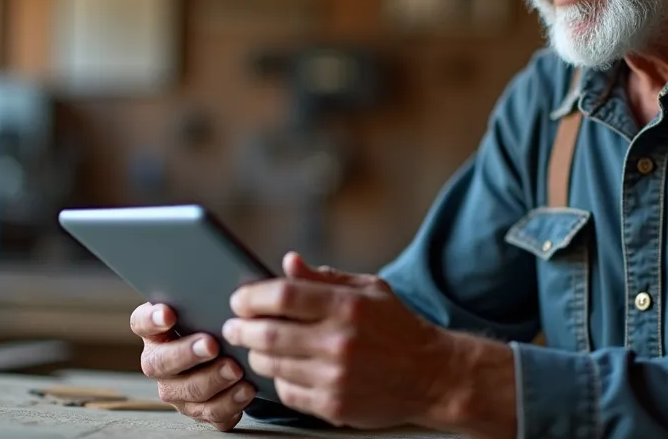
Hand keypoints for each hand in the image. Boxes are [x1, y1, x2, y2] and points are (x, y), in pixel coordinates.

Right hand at [130, 302, 255, 429]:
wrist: (234, 357)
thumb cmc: (218, 323)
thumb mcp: (211, 306)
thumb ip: (209, 294)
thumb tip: (237, 280)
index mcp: (157, 332)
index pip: (141, 323)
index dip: (151, 320)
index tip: (168, 314)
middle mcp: (160, 363)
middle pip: (161, 363)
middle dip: (187, 354)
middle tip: (211, 344)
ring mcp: (178, 390)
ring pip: (187, 391)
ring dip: (213, 380)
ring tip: (236, 368)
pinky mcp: (200, 410)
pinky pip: (211, 414)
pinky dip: (230, 404)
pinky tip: (246, 390)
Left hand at [221, 252, 493, 430]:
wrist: (433, 376)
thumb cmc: (399, 329)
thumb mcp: (369, 290)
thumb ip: (325, 278)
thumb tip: (288, 263)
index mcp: (348, 306)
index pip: (282, 296)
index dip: (251, 296)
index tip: (240, 300)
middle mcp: (339, 341)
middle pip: (267, 334)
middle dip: (241, 329)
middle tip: (234, 326)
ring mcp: (335, 376)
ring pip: (271, 365)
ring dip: (256, 355)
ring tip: (258, 347)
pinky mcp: (334, 405)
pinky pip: (287, 391)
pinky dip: (278, 379)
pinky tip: (285, 369)